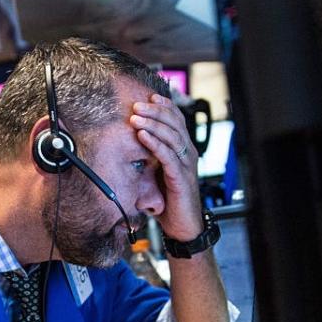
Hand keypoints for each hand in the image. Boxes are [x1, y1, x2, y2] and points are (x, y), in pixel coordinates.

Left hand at [130, 94, 203, 240]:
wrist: (183, 225)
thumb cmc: (171, 199)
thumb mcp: (160, 172)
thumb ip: (153, 157)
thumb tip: (134, 142)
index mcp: (183, 149)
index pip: (177, 120)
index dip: (164, 107)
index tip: (149, 96)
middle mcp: (188, 153)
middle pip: (174, 123)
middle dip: (154, 111)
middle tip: (136, 104)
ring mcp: (186, 164)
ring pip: (171, 136)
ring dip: (151, 124)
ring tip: (135, 116)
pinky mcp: (181, 177)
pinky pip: (168, 156)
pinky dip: (155, 144)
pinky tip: (142, 136)